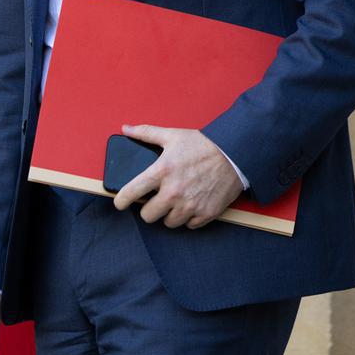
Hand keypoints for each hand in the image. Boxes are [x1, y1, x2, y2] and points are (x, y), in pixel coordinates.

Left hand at [113, 123, 243, 228]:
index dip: (121, 200)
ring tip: (176, 200)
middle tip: (156, 199)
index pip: (132, 192)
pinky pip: (189, 225)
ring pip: (168, 223)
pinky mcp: (206, 214)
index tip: (120, 203)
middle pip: (148, 215)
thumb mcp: (172, 135)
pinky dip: (189, 217)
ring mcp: (190, 205)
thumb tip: (125, 129)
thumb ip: (146, 133)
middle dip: (149, 208)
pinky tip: (192, 204)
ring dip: (170, 213)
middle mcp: (174, 192)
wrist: (234, 154)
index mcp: (162, 171)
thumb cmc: (202, 144)